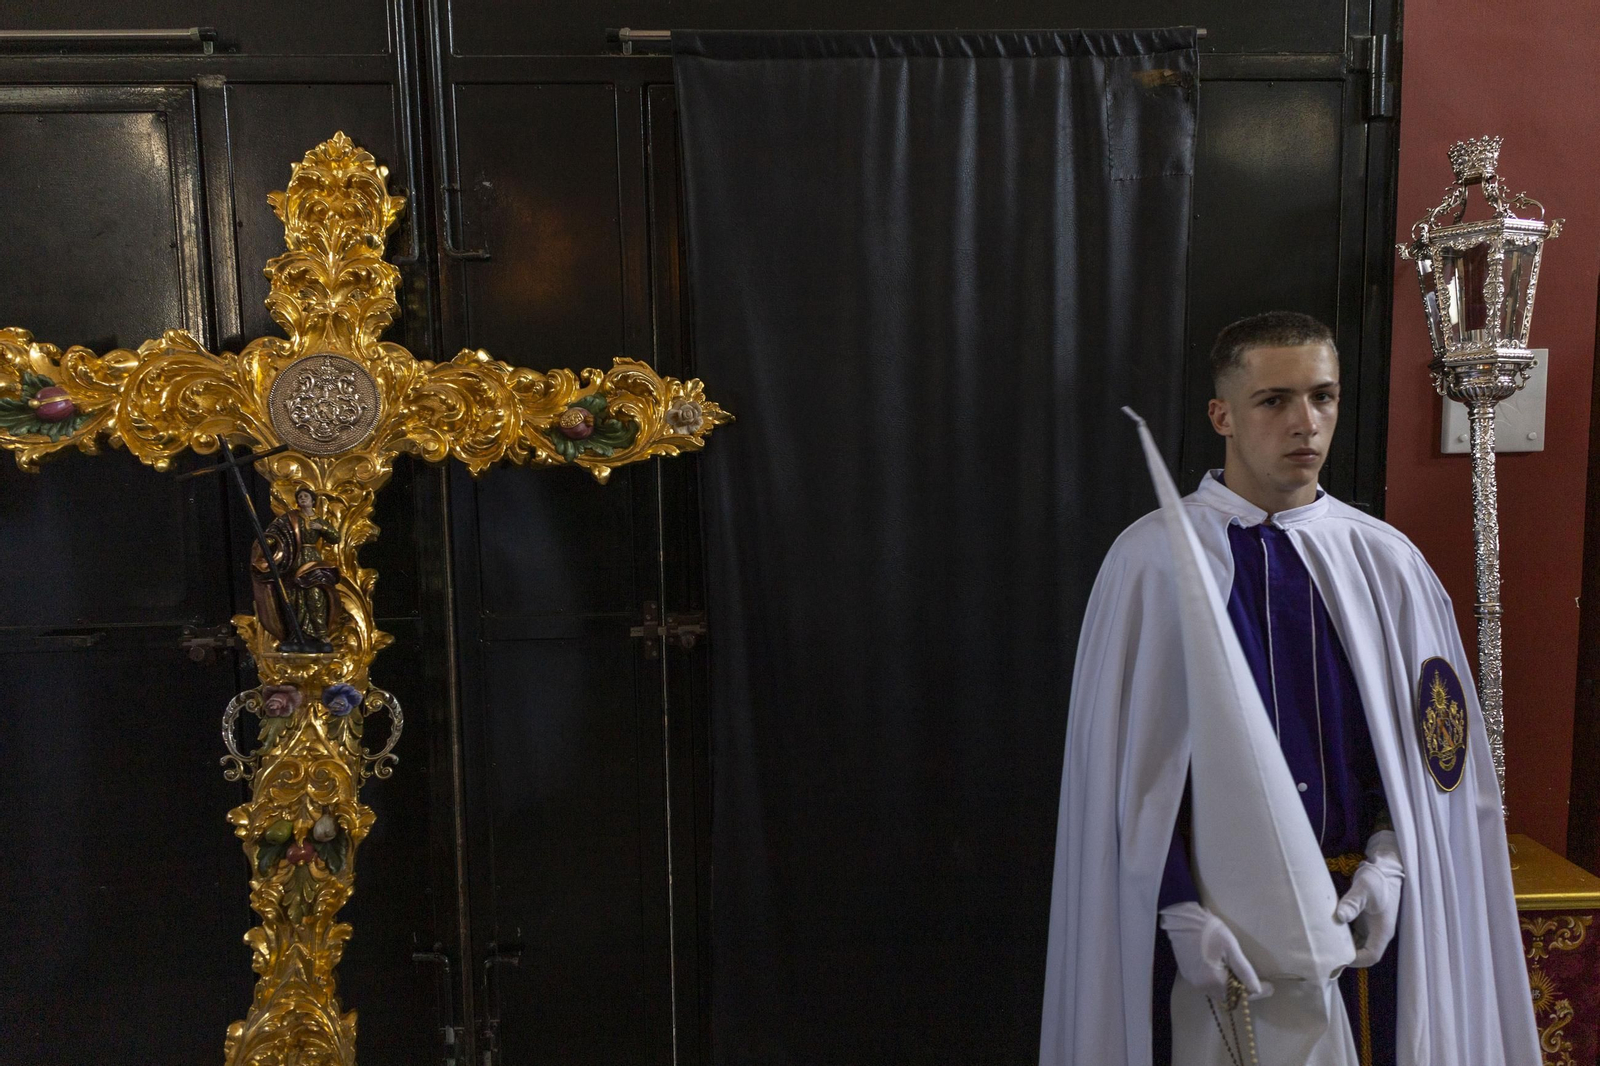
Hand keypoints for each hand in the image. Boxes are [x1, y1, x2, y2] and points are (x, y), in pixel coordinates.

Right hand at [1159, 901, 1272, 999]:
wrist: (1181, 918)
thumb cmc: (1209, 930)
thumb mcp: (1231, 947)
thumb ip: (1243, 970)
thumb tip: (1257, 990)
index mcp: (1213, 980)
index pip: (1239, 995)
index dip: (1256, 993)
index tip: (1270, 987)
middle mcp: (1201, 986)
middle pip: (1227, 997)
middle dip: (1241, 990)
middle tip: (1253, 978)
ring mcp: (1193, 981)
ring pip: (1217, 991)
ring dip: (1228, 986)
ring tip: (1236, 971)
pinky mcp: (1188, 974)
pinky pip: (1207, 985)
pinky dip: (1217, 981)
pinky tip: (1221, 967)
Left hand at [1334, 829, 1403, 967]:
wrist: (1385, 869)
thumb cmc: (1377, 880)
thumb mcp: (1364, 889)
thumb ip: (1352, 903)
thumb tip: (1340, 917)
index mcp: (1382, 931)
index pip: (1371, 955)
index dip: (1355, 960)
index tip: (1337, 956)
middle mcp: (1378, 933)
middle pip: (1364, 953)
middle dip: (1347, 956)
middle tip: (1326, 952)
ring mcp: (1372, 928)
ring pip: (1359, 945)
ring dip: (1345, 947)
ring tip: (1325, 944)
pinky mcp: (1365, 921)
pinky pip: (1355, 935)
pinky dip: (1344, 937)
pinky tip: (1330, 932)